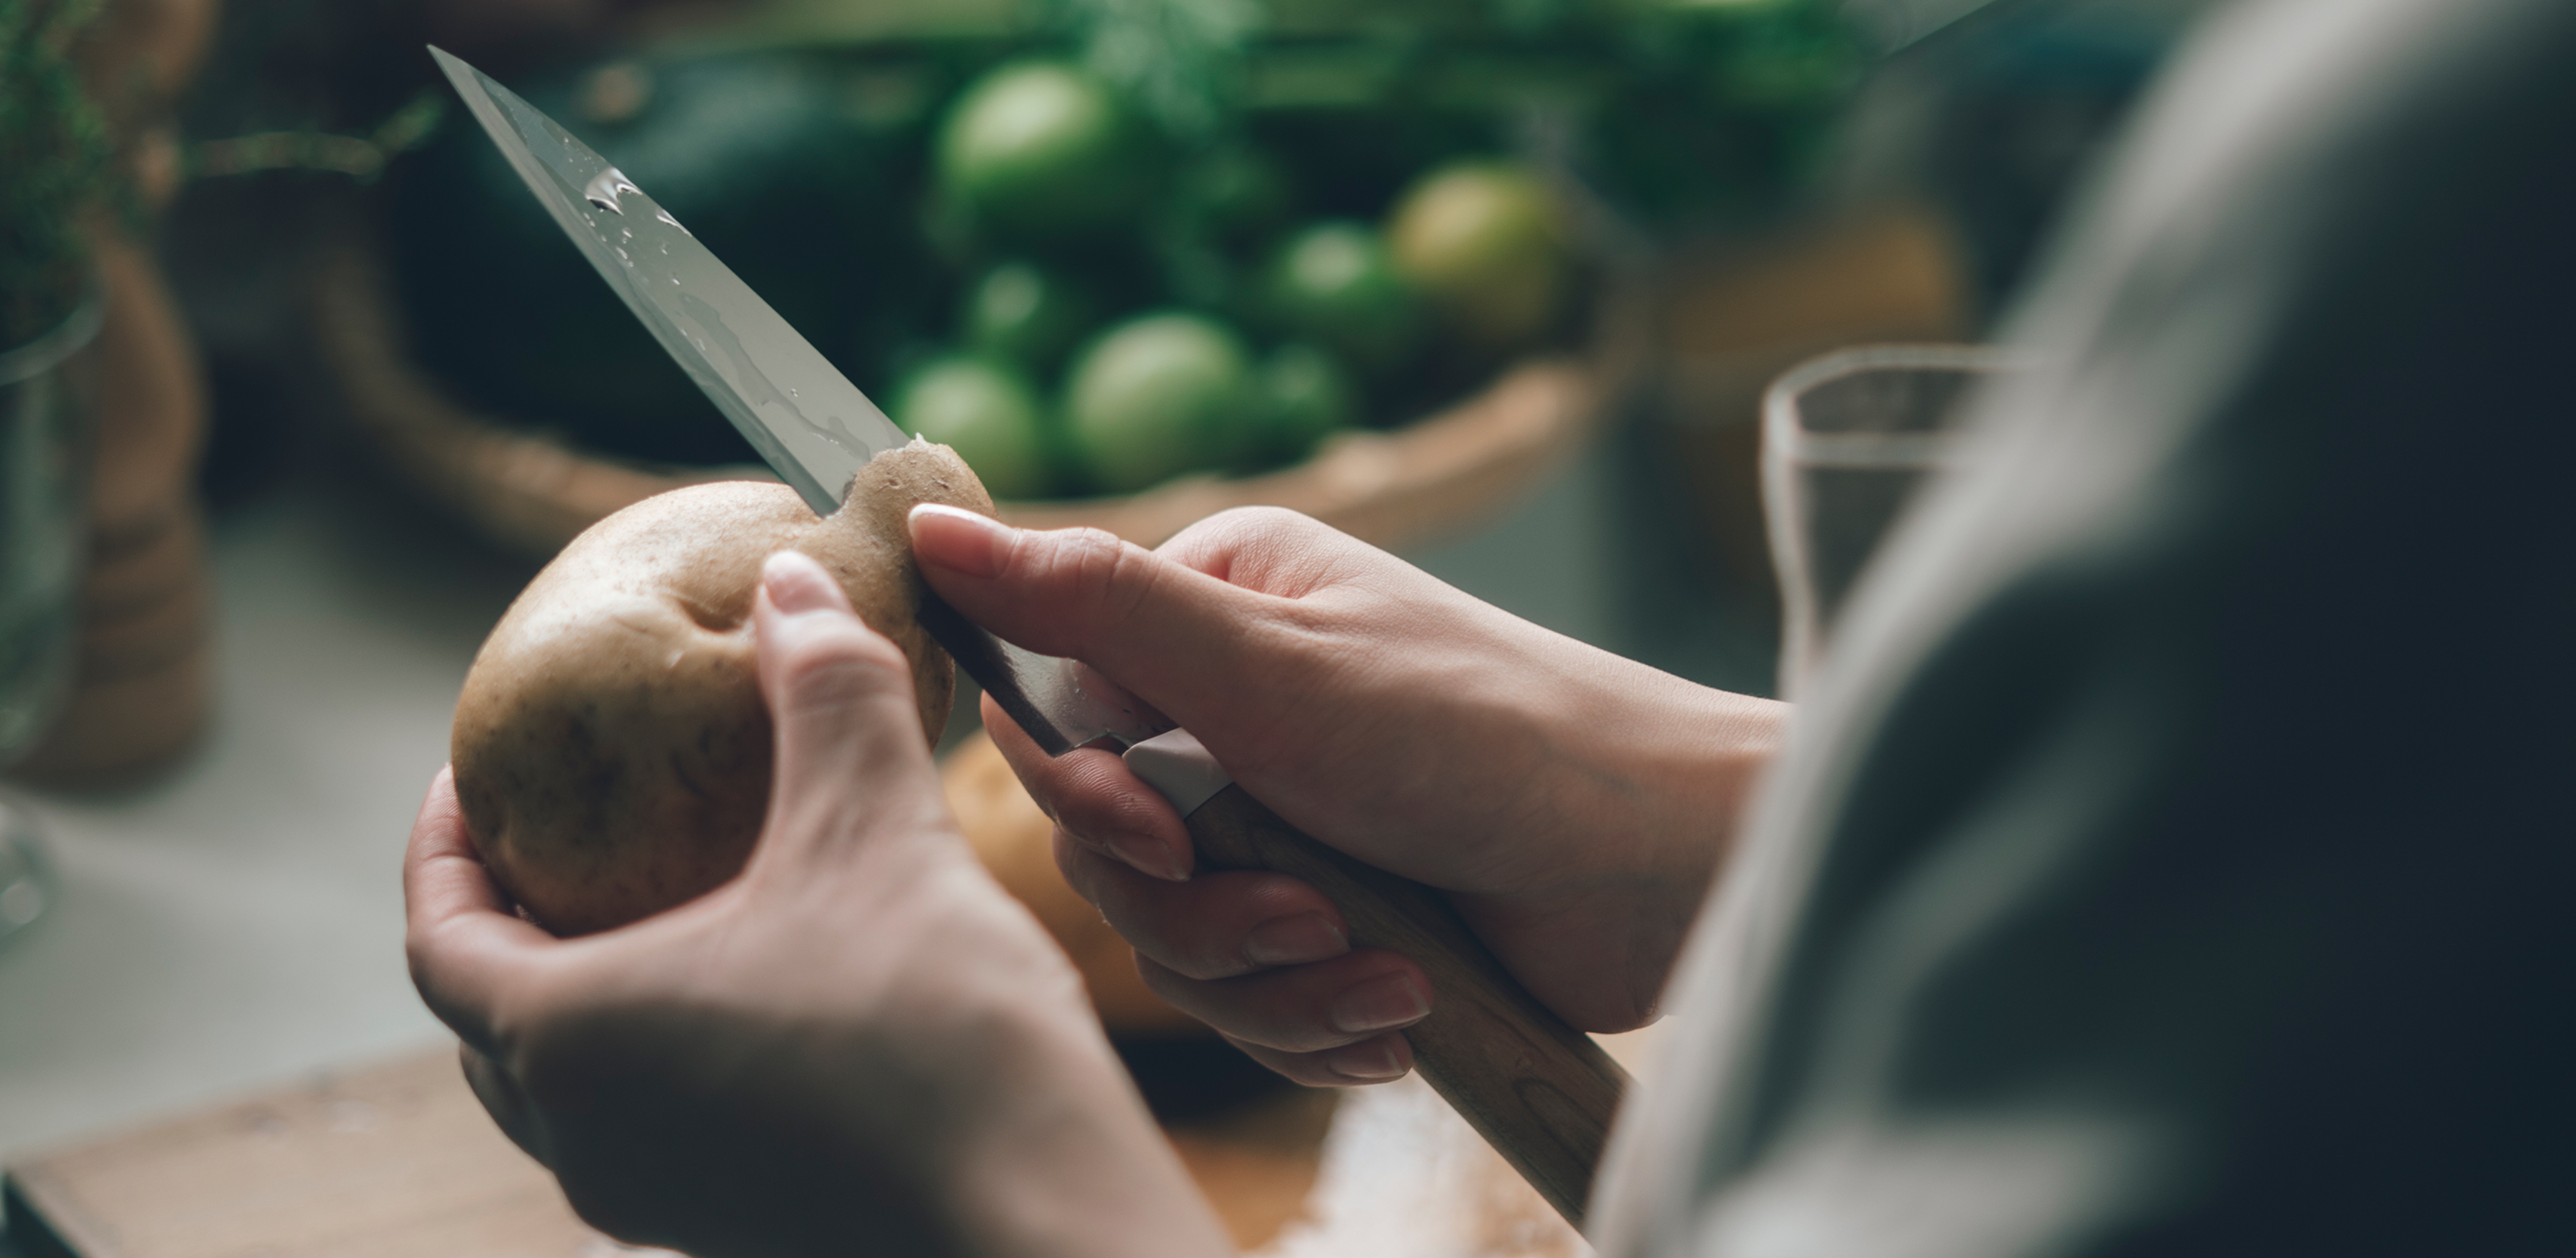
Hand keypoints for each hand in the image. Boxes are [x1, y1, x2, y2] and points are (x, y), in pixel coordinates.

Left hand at [404, 552, 1229, 1257]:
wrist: (1039, 1211)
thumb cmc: (932, 1030)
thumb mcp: (873, 825)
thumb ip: (824, 688)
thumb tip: (791, 582)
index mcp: (567, 1036)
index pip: (437, 935)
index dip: (442, 846)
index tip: (476, 774)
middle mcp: (585, 1135)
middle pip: (491, 1018)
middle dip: (510, 920)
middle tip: (561, 834)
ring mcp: (658, 1198)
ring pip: (572, 1084)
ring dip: (587, 990)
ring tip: (660, 900)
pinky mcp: (737, 1226)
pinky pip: (653, 1124)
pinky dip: (662, 1048)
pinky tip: (757, 985)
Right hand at [910, 505, 1784, 1085]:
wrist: (1662, 868)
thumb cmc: (1485, 734)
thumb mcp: (1270, 665)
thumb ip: (1091, 603)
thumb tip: (930, 522)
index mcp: (1212, 608)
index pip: (1055, 711)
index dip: (1090, 801)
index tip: (1166, 832)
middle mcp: (1235, 705)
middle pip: (1109, 848)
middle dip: (1203, 911)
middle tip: (1306, 914)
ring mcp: (1284, 816)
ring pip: (1176, 938)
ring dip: (1272, 978)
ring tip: (1379, 974)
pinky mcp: (1329, 915)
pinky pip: (1252, 997)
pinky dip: (1317, 1019)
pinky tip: (1397, 1010)